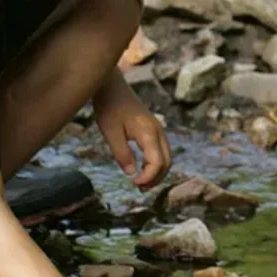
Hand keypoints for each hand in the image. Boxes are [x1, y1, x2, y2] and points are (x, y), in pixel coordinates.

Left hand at [95, 71, 169, 189]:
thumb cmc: (109, 107)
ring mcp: (158, 129)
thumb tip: (132, 174)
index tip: (133, 184)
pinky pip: (161, 151)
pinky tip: (142, 169)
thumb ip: (122, 154)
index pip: (157, 163)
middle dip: (156, 178)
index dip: (148, 178)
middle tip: (139, 189)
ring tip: (141, 183)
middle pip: (167, 162)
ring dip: (157, 172)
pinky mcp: (153, 129)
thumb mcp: (110, 132)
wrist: (112, 87)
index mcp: (149, 132)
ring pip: (167, 157)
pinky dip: (155, 164)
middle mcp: (158, 131)